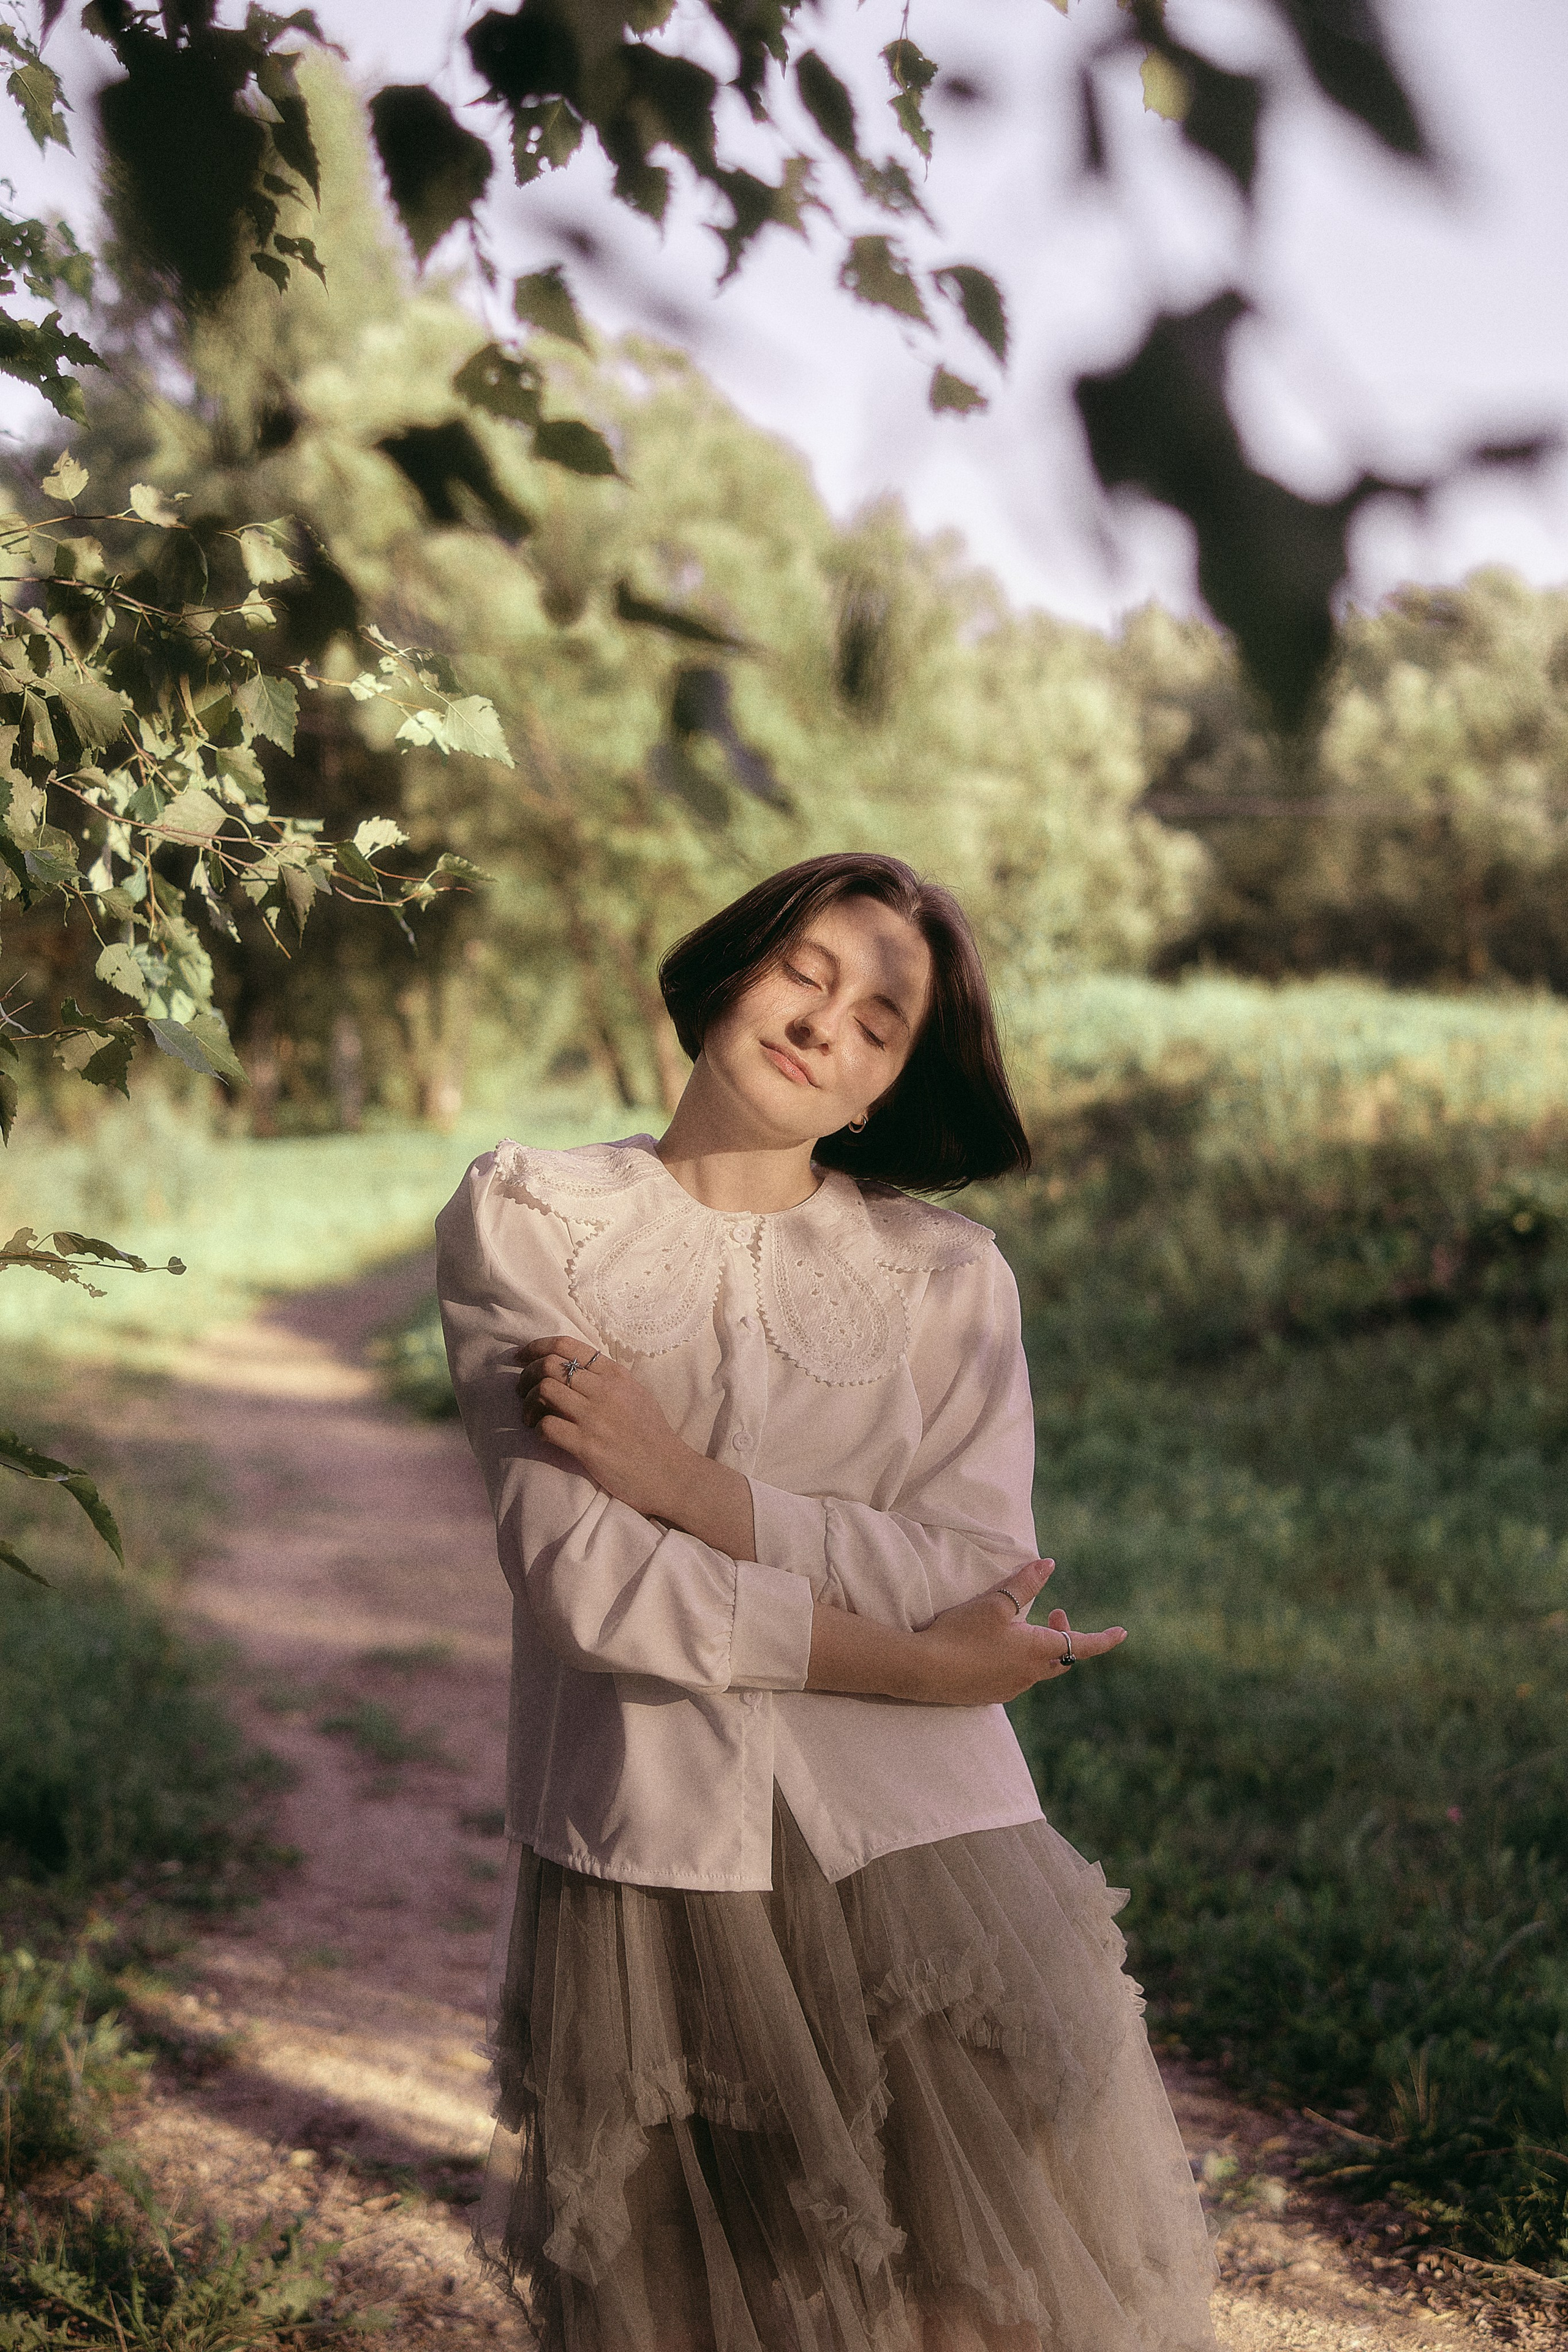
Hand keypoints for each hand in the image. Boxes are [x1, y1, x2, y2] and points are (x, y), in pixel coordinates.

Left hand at [518, 1336, 689, 1522]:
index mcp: (615, 1375)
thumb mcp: (636, 1394)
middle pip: (549, 1366)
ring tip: (530, 1417)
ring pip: (544, 1391)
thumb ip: (608, 1379)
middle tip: (522, 1392)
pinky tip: (543, 1436)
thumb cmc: (652, 1436)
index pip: (567, 1345)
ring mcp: (596, 1418)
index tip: (520, 1358)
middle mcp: (605, 1391)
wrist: (669, 1473)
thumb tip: (575, 1368)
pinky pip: (548, 1427)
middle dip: (526, 1376)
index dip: (536, 1347)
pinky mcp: (587, 1446)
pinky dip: (538, 1429)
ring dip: (529, 1404)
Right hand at [912, 1559, 1126, 1705]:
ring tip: (1016, 1626)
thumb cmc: (961, 1633)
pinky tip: (992, 1648)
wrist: (923, 1671)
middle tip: (1053, 1612)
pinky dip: (1017, 1660)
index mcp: (1037, 1651)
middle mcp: (1030, 1675)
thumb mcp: (994, 1603)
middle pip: (1062, 1658)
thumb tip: (1049, 1564)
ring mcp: (1010, 1689)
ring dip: (1037, 1647)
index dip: (1104, 1639)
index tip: (1122, 1633)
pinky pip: (1015, 1677)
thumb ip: (1024, 1584)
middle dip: (1065, 1635)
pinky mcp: (991, 1695)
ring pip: (1037, 1668)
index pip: (1082, 1646)